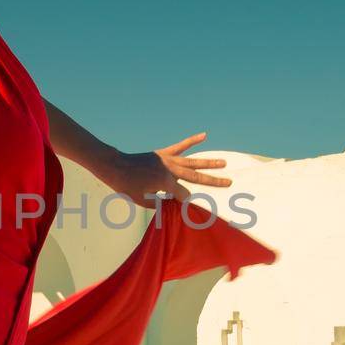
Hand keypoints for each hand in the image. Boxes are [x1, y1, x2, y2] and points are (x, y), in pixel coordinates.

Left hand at [106, 132, 231, 208]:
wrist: (114, 166)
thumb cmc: (126, 186)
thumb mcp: (142, 201)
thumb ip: (159, 204)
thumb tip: (172, 206)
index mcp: (165, 183)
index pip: (183, 195)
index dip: (187, 203)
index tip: (193, 209)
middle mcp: (170, 169)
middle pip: (196, 177)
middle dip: (213, 181)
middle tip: (229, 182)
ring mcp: (167, 159)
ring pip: (192, 161)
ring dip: (208, 162)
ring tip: (223, 162)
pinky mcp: (163, 153)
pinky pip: (180, 146)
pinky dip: (192, 141)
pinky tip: (204, 135)